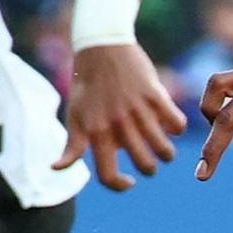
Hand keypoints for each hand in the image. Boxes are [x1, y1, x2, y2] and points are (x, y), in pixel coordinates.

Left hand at [55, 42, 183, 190]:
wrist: (102, 46)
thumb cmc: (86, 86)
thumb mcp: (74, 115)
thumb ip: (72, 146)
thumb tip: (56, 169)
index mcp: (96, 132)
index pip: (109, 175)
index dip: (120, 185)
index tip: (128, 181)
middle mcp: (118, 124)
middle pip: (144, 165)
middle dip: (149, 169)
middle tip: (148, 164)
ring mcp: (138, 109)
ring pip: (164, 149)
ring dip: (166, 155)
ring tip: (163, 150)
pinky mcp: (155, 94)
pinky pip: (176, 123)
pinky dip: (176, 129)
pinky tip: (169, 125)